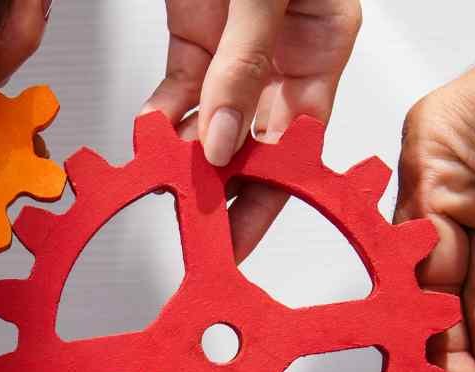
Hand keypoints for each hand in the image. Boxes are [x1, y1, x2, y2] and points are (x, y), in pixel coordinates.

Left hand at [145, 0, 359, 257]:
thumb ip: (244, 64)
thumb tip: (224, 137)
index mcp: (323, 44)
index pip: (301, 140)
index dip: (274, 192)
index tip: (243, 235)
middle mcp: (284, 54)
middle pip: (255, 142)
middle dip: (225, 186)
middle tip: (198, 227)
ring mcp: (236, 47)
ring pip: (213, 121)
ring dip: (188, 153)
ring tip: (167, 182)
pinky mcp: (197, 33)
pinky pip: (180, 86)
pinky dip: (163, 113)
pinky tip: (151, 134)